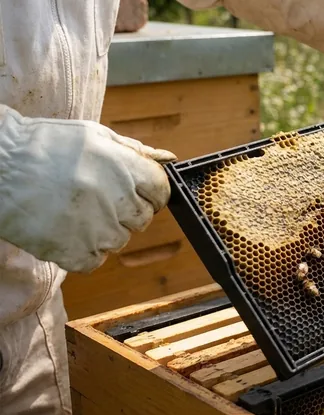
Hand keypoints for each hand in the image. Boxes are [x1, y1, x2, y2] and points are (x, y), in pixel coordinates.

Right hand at [0, 106, 175, 272]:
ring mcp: (97, 229)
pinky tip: (65, 230)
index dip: (151, 193)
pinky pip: (95, 261)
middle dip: (126, 212)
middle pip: (142, 219)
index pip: (161, 191)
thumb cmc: (45, 146)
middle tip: (97, 200)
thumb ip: (134, 151)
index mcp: (124, 168)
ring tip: (74, 212)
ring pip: (120, 240)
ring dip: (104, 231)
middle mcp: (116, 198)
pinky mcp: (75, 252)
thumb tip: (168, 159)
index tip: (137, 193)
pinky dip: (83, 251)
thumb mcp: (94, 135)